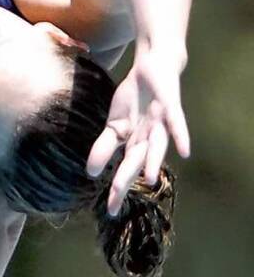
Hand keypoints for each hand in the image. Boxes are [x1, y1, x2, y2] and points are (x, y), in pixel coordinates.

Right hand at [85, 44, 189, 215]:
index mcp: (134, 143)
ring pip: (156, 145)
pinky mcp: (170, 105)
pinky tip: (185, 151)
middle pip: (136, 161)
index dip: (118, 190)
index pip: (124, 170)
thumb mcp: (114, 125)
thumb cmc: (136, 98)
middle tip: (115, 200)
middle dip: (126, 179)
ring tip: (148, 179)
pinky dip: (181, 135)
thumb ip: (104, 148)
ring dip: (154, 162)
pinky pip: (176, 121)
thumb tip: (91, 173)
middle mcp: (149, 137)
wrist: (154, 64)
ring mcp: (160, 122)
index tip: (111, 212)